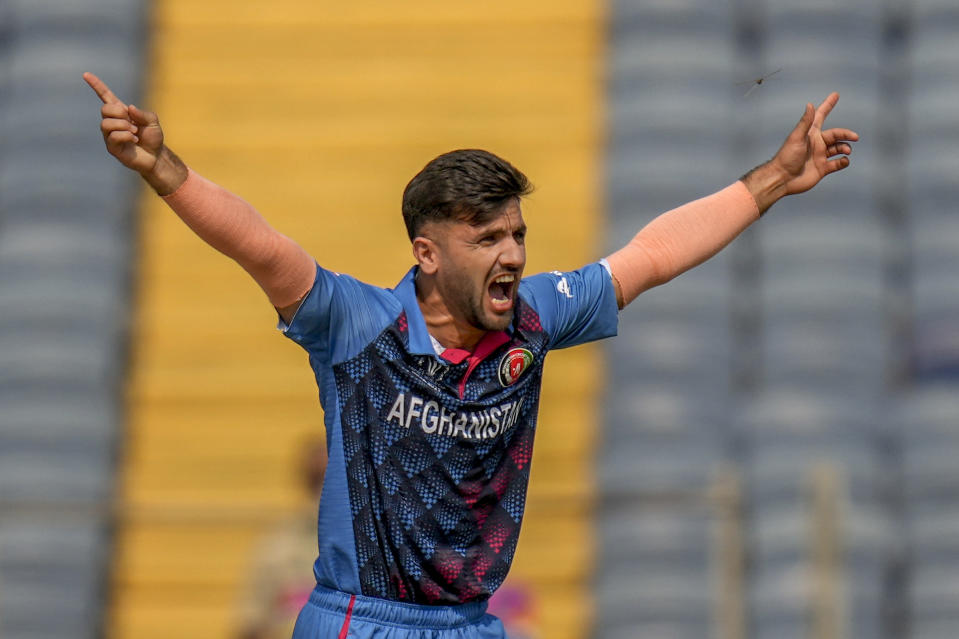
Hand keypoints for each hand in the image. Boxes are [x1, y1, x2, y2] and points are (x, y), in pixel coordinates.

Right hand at [83, 72, 185, 193]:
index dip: (96, 85)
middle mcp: (112, 122)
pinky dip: (126, 136)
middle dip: (118, 113)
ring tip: (134, 132)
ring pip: (106, 124)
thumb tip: (128, 109)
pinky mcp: (112, 147)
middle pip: (104, 109)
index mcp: (121, 112)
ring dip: (123, 126)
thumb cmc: (152, 137)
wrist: (156, 156)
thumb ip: (142, 113)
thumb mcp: (153, 121)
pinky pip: (113, 137)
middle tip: (132, 123)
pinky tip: (134, 139)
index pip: (105, 96)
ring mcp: (110, 135)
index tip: (86, 74)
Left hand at [772, 92, 858, 194]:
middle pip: (836, 134)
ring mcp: (820, 156)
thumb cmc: (786, 157)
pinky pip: (837, 163)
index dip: (828, 105)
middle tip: (855, 137)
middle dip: (846, 134)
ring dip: (845, 148)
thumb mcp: (797, 138)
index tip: (835, 94)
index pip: (821, 116)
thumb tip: (810, 104)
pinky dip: (843, 162)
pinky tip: (844, 161)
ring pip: (838, 148)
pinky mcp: (822, 168)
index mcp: (810, 134)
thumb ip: (806, 122)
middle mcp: (816, 143)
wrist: (782, 179)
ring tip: (847, 151)